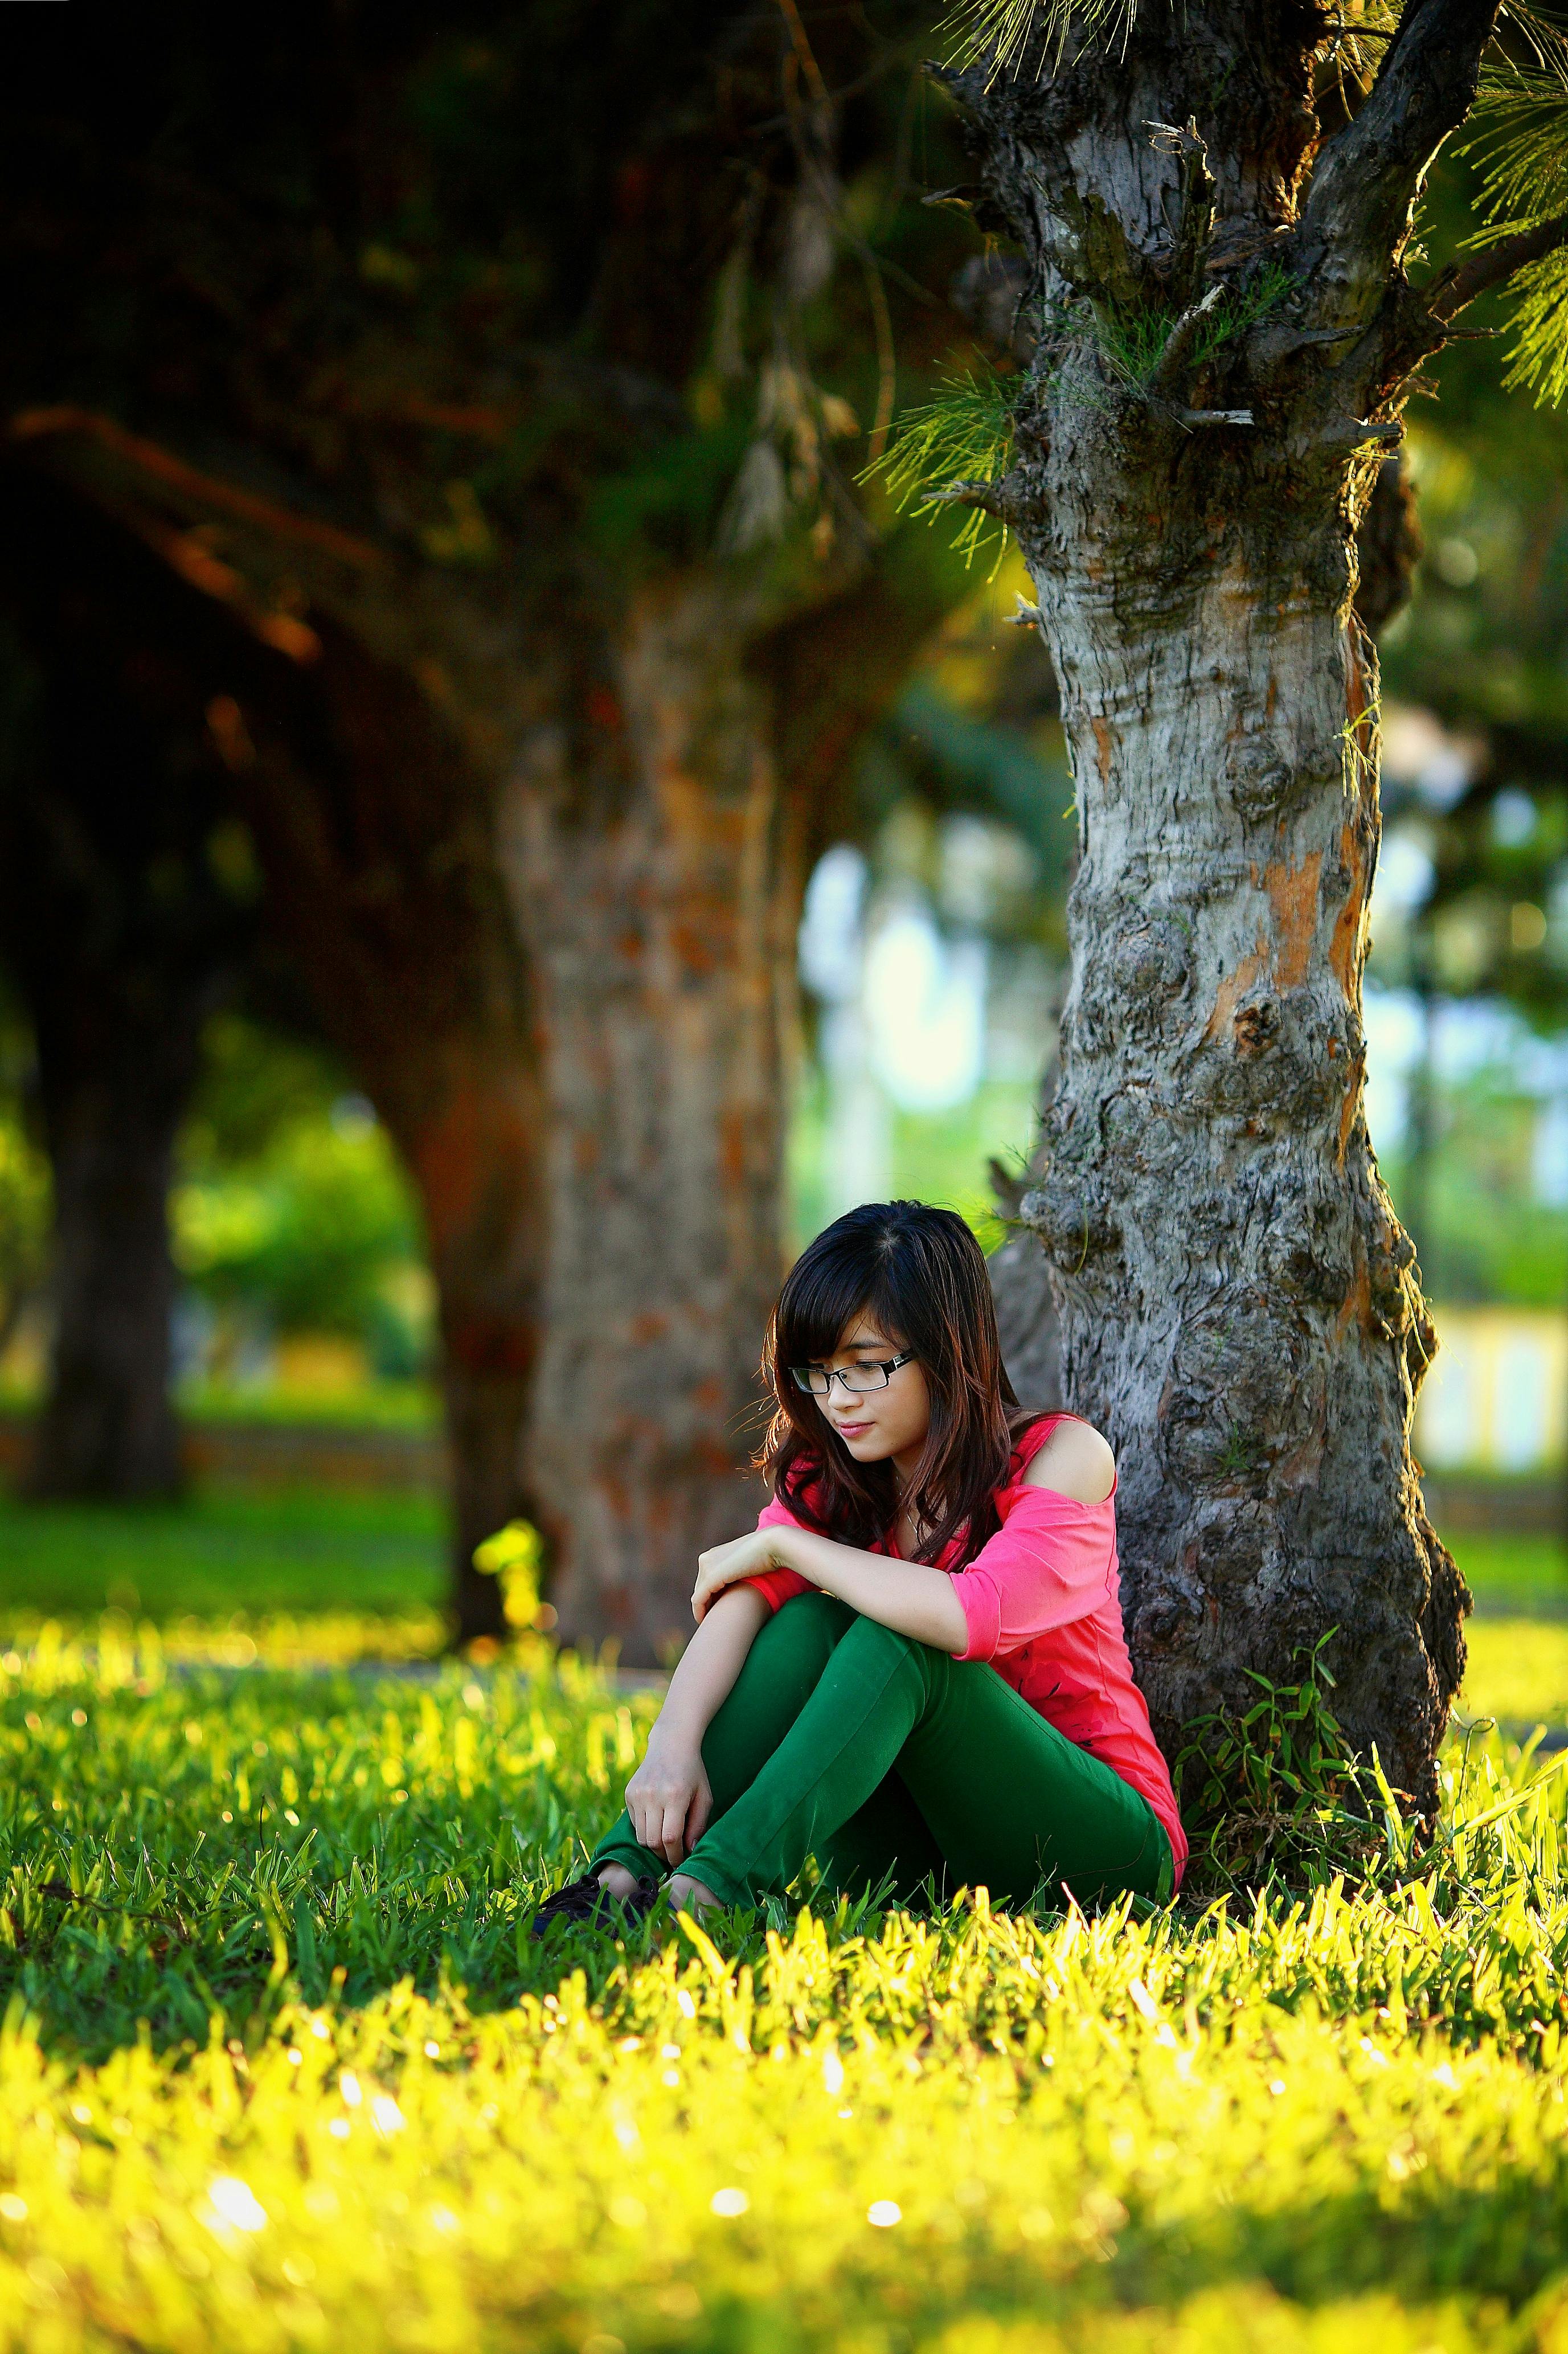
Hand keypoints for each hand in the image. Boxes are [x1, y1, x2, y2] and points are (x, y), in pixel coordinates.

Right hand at [624, 1736, 712, 1868]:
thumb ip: (699, 1825)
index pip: (670, 1838)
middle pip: (653, 1841)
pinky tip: (656, 1819)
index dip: (675, 1856)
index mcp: (675, 1795)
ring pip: (640, 1836)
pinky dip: (645, 1828)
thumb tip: (690, 1850)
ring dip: (653, 1844)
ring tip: (665, 1841)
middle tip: (672, 1857)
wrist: (671, 1744)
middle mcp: (653, 1795)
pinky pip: (634, 1823)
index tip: (681, 1861)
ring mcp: (637, 1794)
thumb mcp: (705, 1796)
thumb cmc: (693, 1772)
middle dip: (663, 1855)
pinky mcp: (628, 1793)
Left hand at [691, 1526, 792, 1621]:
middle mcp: (705, 1559)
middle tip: (715, 1621)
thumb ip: (738, 1572)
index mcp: (713, 1554)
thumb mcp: (747, 1564)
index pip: (706, 1581)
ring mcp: (706, 1567)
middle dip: (707, 1604)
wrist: (772, 1545)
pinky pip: (698, 1601)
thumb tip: (741, 1584)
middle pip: (701, 1589)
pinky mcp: (710, 1578)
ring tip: (712, 1624)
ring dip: (703, 1611)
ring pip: (698, 1596)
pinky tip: (705, 1622)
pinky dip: (700, 1613)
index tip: (719, 1611)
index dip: (710, 1597)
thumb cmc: (767, 1554)